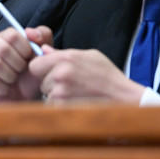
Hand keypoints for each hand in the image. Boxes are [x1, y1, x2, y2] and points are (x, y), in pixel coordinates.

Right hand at [0, 26, 51, 103]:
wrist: (23, 98)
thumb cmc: (31, 75)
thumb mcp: (43, 54)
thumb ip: (42, 36)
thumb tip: (30, 32)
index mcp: (6, 36)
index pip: (12, 35)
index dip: (25, 49)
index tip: (28, 58)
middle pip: (2, 48)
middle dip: (18, 64)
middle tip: (21, 71)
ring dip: (10, 76)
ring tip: (13, 79)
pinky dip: (2, 88)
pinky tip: (5, 88)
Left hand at [28, 47, 145, 103]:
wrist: (124, 98)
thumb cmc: (108, 76)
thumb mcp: (89, 56)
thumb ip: (63, 53)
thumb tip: (44, 50)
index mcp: (66, 58)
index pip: (35, 64)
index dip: (41, 69)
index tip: (49, 73)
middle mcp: (61, 74)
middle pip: (40, 81)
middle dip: (49, 84)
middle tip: (69, 86)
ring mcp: (61, 92)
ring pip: (46, 95)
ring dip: (56, 96)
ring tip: (76, 94)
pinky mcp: (64, 108)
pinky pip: (53, 107)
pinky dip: (61, 107)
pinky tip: (76, 103)